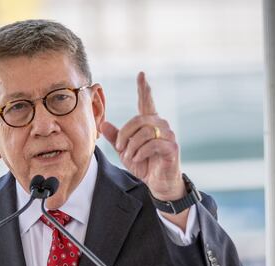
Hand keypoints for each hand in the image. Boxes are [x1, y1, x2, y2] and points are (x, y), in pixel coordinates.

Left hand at [101, 72, 188, 227]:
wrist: (158, 183)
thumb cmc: (144, 164)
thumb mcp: (125, 151)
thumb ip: (116, 138)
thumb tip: (103, 123)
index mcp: (149, 123)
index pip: (147, 102)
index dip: (144, 88)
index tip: (141, 74)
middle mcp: (161, 125)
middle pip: (138, 120)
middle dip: (125, 134)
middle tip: (120, 147)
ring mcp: (169, 135)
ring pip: (144, 132)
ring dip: (132, 146)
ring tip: (130, 156)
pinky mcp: (172, 147)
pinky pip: (152, 144)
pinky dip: (140, 152)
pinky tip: (138, 158)